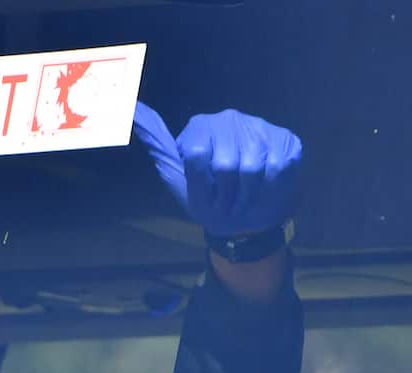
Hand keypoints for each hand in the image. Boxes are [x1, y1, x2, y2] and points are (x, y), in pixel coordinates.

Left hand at [133, 102, 302, 236]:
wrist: (247, 215)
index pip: (197, 156)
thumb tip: (132, 112)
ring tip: (243, 203)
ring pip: (253, 169)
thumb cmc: (208, 197)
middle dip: (226, 196)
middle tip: (227, 206)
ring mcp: (259, 127)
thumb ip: (159, 147)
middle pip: (226, 166)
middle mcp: (229, 119)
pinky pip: (278, 169)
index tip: (205, 198)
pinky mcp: (286, 140)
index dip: (202, 186)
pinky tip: (263, 193)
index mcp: (199, 127)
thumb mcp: (177, 178)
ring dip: (247, 197)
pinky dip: (269, 191)